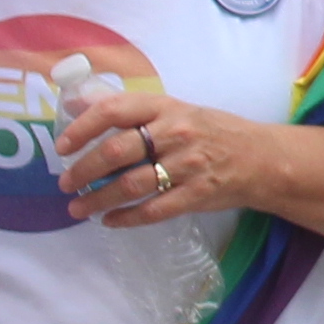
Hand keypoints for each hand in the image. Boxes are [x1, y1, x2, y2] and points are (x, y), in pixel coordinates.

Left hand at [57, 88, 269, 226]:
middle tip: (66, 184)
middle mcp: (175, 133)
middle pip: (117, 151)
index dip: (82, 128)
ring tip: (78, 209)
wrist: (261, 158)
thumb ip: (129, 109)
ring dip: (98, 199)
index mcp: (166, 107)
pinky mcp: (196, 194)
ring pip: (131, 184)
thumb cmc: (212, 131)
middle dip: (84, 170)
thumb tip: (75, 102)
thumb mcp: (174, 109)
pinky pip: (153, 210)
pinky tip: (110, 220)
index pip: (114, 110)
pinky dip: (127, 218)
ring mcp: (187, 165)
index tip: (62, 146)